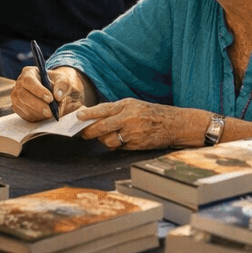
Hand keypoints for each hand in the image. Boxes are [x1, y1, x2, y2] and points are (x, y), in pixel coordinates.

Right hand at [11, 65, 89, 121]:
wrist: (53, 91)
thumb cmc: (56, 83)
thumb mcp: (62, 79)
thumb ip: (62, 85)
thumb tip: (58, 96)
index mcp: (29, 72)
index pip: (29, 80)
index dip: (38, 90)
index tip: (50, 98)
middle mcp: (20, 83)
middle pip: (23, 95)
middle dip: (38, 105)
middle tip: (50, 111)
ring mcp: (16, 96)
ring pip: (23, 106)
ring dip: (37, 112)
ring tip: (50, 113)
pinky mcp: (18, 107)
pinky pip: (24, 114)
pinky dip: (35, 116)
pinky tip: (44, 115)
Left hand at [76, 98, 201, 150]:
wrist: (173, 124)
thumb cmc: (151, 112)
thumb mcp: (133, 105)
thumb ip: (116, 110)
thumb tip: (95, 115)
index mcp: (126, 106)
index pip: (103, 110)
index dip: (89, 114)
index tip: (78, 116)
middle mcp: (127, 119)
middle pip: (101, 127)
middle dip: (90, 132)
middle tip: (83, 133)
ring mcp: (131, 133)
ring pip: (108, 140)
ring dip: (102, 140)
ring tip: (102, 137)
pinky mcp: (135, 145)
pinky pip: (118, 147)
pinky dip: (115, 145)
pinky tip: (117, 140)